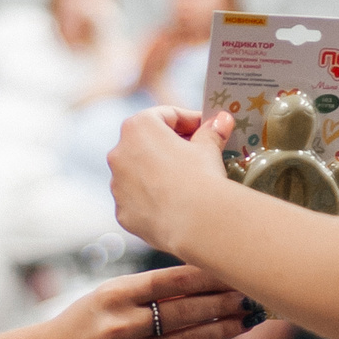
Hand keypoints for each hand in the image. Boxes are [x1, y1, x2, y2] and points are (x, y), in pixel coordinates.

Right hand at [33, 266, 247, 338]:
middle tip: (252, 293)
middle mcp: (123, 326)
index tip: (235, 268)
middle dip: (224, 301)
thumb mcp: (108, 296)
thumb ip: (149, 291)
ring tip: (247, 318)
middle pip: (187, 310)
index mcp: (115, 295)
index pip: (173, 280)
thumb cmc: (86, 324)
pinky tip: (217, 338)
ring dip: (222, 328)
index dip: (209, 275)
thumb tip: (200, 283)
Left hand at [107, 106, 232, 253]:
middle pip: (148, 143)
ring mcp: (117, 184)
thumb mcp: (209, 148)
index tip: (206, 128)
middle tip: (197, 153)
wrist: (195, 222)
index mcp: (138, 127)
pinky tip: (174, 204)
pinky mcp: (122, 211)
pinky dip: (152, 198)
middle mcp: (119, 153)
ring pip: (139, 172)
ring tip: (185, 182)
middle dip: (171, 146)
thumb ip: (212, 131)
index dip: (190, 121)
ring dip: (158, 173)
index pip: (166, 116)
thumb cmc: (200, 177)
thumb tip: (221, 120)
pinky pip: (138, 199)